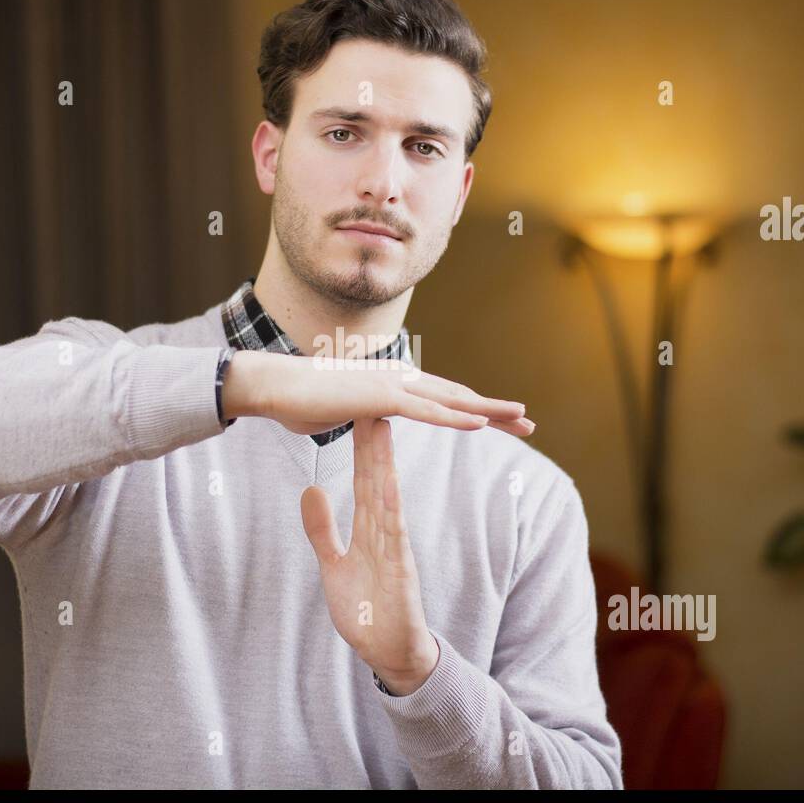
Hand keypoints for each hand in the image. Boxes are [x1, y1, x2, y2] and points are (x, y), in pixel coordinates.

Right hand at [222, 350, 534, 437]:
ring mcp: (392, 385)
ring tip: (522, 419)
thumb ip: (357, 416)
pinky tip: (481, 424)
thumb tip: (356, 420)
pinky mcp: (380, 397)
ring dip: (490, 410)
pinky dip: (456, 417)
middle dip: (497, 410)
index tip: (503, 422)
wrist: (274, 386)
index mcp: (392, 383)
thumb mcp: (339, 413)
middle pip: (459, 396)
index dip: (476, 410)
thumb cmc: (299, 401)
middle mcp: (399, 378)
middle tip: (529, 422)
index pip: (444, 398)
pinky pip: (426, 410)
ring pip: (452, 400)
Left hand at [300, 417, 438, 693]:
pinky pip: (396, 535)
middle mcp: (385, 532)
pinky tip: (388, 483)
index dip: (360, 446)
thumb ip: (323, 529)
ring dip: (384, 462)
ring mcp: (395, 549)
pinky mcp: (401, 570)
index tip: (357, 411)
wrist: (391, 653)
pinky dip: (392, 509)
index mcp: (369, 530)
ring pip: (388, 497)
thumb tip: (311, 490)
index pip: (364, 479)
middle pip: (377, 477)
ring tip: (381, 426)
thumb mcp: (334, 564)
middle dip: (373, 440)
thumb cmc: (368, 611)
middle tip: (371, 398)